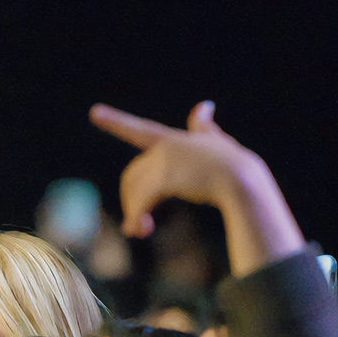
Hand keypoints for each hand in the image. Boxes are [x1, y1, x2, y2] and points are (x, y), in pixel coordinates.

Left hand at [89, 101, 303, 267]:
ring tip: (139, 232)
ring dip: (133, 213)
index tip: (94, 112)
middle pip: (133, 176)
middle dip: (131, 201)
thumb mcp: (216, 141)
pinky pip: (141, 200)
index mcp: (170, 139)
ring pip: (134, 190)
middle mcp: (163, 147)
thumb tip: (204, 105)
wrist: (243, 181)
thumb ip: (204, 126)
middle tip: (136, 226)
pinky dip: (136, 217)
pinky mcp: (165, 178)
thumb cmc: (233, 165)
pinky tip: (140, 231)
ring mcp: (164, 161)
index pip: (137, 130)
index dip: (116, 121)